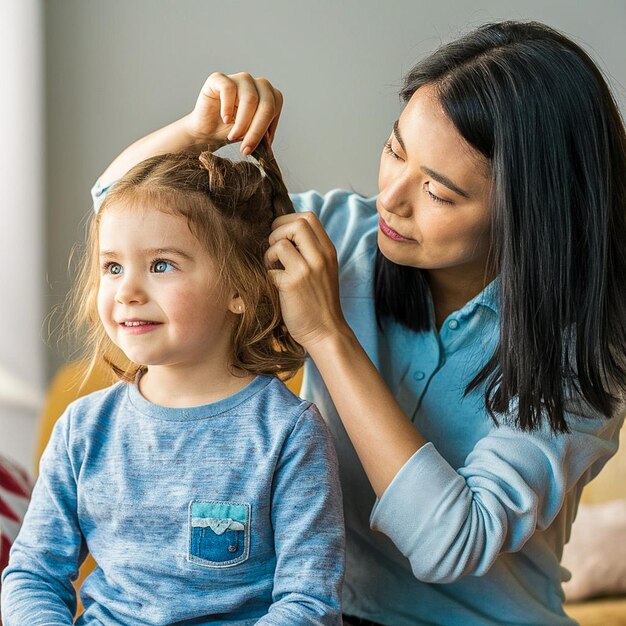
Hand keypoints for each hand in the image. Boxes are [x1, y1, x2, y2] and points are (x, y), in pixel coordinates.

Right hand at [186, 72, 282, 154]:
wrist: (207, 131)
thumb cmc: (232, 131)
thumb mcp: (252, 135)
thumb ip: (263, 134)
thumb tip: (268, 140)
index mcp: (270, 96)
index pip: (274, 109)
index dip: (264, 131)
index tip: (252, 148)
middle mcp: (258, 84)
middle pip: (266, 105)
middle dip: (256, 131)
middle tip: (245, 149)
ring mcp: (240, 79)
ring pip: (250, 98)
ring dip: (242, 123)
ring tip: (233, 137)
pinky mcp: (219, 78)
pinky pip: (229, 89)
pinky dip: (228, 107)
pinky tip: (225, 120)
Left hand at [266, 213, 348, 349]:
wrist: (327, 332)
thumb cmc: (320, 302)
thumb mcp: (323, 271)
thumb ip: (311, 251)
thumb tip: (282, 233)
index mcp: (328, 251)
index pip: (308, 218)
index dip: (288, 221)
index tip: (280, 236)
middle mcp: (320, 257)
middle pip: (297, 223)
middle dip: (277, 231)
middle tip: (273, 250)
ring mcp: (307, 270)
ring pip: (281, 242)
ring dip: (269, 253)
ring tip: (272, 267)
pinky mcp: (292, 285)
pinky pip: (271, 268)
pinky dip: (267, 274)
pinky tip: (273, 285)